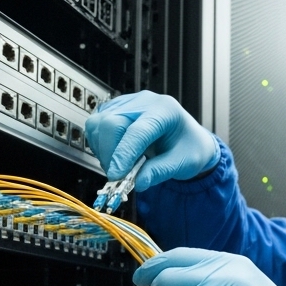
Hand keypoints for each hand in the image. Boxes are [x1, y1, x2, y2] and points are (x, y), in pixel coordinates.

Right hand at [85, 91, 217, 190]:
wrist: (189, 139)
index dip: (123, 154)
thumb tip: (138, 183)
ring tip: (119, 167)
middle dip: (109, 153)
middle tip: (117, 177)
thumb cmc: (189, 147)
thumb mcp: (183, 163)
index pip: (137, 131)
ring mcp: (127, 104)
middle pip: (111, 123)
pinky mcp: (115, 110)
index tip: (117, 176)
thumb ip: (160, 172)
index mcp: (165, 110)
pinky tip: (114, 156)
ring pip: (98, 124)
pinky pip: (96, 126)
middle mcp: (144, 102)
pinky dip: (99, 145)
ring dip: (102, 150)